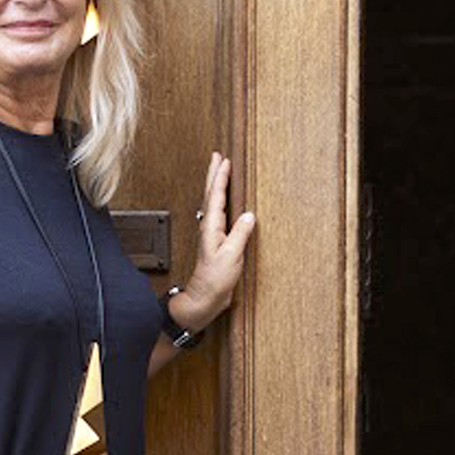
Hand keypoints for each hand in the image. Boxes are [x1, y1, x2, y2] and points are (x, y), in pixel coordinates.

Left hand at [171, 151, 255, 329]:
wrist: (205, 297)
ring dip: (216, 184)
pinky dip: (221, 200)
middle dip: (214, 174)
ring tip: (220, 171)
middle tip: (217, 156)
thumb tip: (249, 215)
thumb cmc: (214, 280)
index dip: (220, 178)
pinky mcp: (217, 241)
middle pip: (211, 194)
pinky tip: (226, 201)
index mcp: (211, 227)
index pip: (216, 196)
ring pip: (213, 202)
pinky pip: (219, 213)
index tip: (224, 160)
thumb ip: (240, 234)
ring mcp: (212, 233)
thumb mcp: (230, 256)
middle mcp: (209, 227)